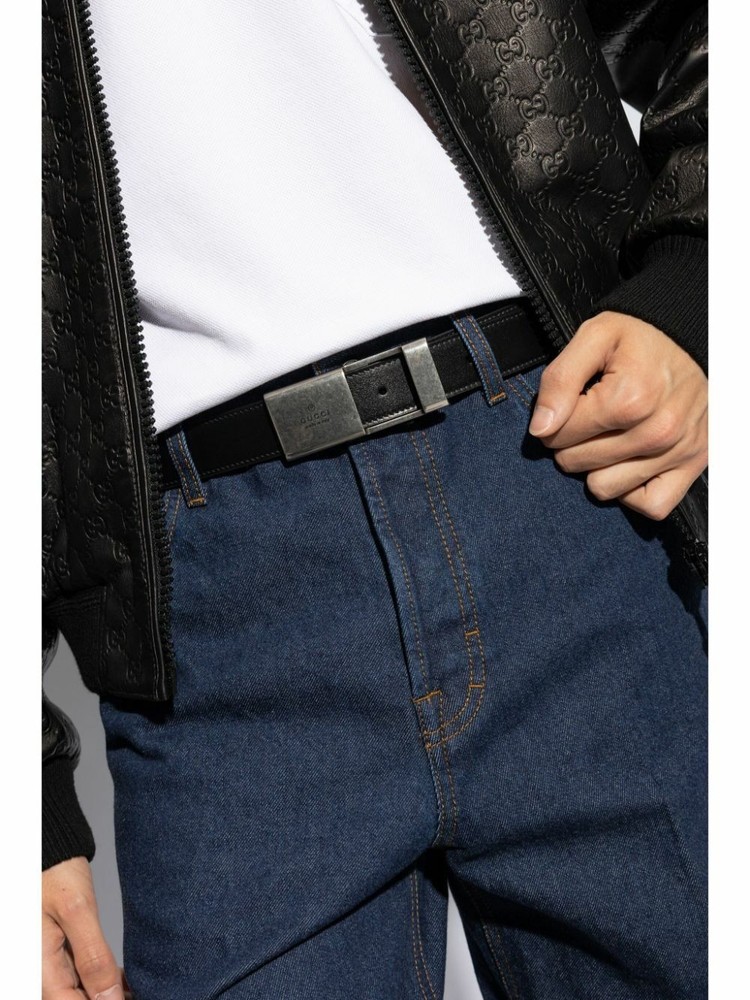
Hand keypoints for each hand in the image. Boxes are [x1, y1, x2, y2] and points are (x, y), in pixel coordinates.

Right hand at [42, 856, 129, 998]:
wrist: (47, 853)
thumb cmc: (54, 874)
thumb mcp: (78, 911)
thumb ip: (93, 957)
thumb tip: (110, 999)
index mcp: (41, 969)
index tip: (136, 996)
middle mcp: (43, 973)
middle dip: (110, 999)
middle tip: (146, 989)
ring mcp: (52, 966)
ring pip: (82, 994)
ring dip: (109, 993)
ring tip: (142, 985)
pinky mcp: (61, 957)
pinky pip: (82, 980)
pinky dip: (104, 982)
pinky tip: (127, 980)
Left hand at [528, 311, 707, 519]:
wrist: (694, 342)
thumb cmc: (640, 341)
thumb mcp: (596, 337)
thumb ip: (560, 379)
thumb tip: (541, 429)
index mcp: (630, 397)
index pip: (559, 434)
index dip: (555, 418)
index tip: (572, 403)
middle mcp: (658, 431)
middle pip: (576, 463)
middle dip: (571, 443)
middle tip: (588, 420)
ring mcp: (678, 453)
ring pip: (604, 488)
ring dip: (595, 468)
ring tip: (607, 439)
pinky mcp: (692, 468)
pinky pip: (650, 506)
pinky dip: (631, 491)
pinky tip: (627, 464)